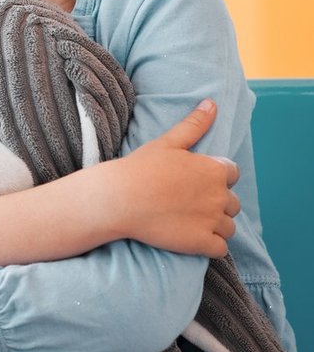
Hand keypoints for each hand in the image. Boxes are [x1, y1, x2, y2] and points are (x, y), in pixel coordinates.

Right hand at [99, 100, 239, 256]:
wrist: (118, 199)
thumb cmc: (140, 168)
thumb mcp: (168, 142)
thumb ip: (195, 124)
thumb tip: (212, 103)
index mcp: (214, 170)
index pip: (231, 174)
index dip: (213, 178)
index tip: (191, 182)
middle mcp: (219, 195)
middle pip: (232, 202)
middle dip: (215, 203)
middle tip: (185, 202)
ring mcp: (212, 221)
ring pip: (228, 227)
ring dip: (214, 225)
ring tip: (187, 220)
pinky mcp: (203, 243)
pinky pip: (220, 248)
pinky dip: (209, 245)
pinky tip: (189, 237)